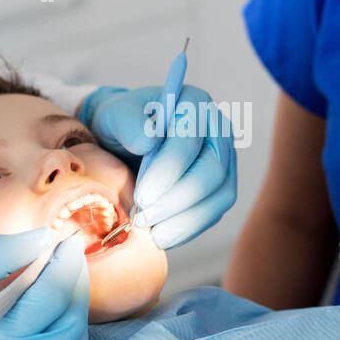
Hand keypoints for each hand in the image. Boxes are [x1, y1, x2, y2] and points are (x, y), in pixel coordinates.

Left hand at [82, 83, 236, 248]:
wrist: (125, 143)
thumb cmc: (121, 125)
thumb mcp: (115, 116)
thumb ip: (129, 123)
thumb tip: (148, 141)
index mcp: (195, 103)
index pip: (190, 139)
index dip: (169, 170)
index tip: (142, 196)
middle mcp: (218, 130)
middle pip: (212, 171)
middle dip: (177, 200)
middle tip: (143, 217)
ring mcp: (224, 160)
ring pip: (220, 195)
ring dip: (186, 220)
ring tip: (152, 232)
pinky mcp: (220, 187)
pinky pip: (215, 212)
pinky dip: (189, 228)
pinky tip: (162, 235)